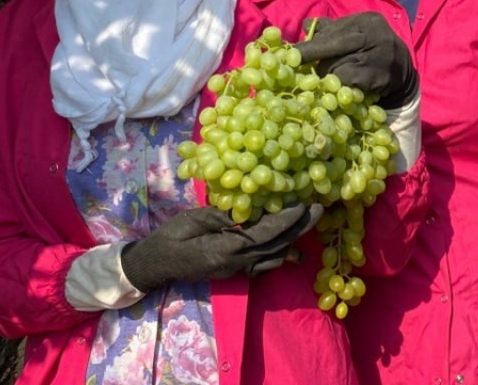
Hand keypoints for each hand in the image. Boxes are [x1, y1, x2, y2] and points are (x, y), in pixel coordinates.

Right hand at [120, 203, 322, 291]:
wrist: (157, 264)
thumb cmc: (171, 237)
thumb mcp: (193, 219)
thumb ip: (219, 216)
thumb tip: (244, 209)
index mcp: (225, 249)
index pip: (264, 234)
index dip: (285, 220)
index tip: (302, 205)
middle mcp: (236, 263)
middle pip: (276, 245)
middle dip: (299, 227)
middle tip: (320, 209)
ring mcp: (237, 270)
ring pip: (273, 256)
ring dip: (294, 239)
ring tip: (311, 221)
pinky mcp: (235, 272)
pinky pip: (263, 266)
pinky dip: (280, 256)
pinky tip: (293, 250)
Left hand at [296, 12, 417, 108]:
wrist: (401, 69)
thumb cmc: (369, 48)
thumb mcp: (354, 33)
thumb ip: (331, 29)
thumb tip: (306, 25)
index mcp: (366, 21)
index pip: (332, 34)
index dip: (310, 46)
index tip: (290, 56)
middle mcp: (375, 35)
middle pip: (334, 49)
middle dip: (316, 62)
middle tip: (297, 72)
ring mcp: (379, 57)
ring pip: (338, 70)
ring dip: (327, 78)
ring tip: (325, 81)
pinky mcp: (380, 78)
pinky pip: (348, 85)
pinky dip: (340, 89)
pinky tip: (341, 90)